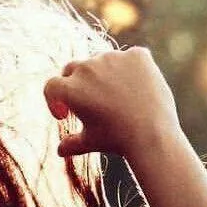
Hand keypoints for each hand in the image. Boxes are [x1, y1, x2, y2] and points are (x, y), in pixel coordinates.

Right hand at [43, 46, 181, 159]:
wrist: (153, 136)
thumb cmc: (118, 141)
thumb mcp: (92, 142)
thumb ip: (73, 143)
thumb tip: (60, 151)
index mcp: (70, 89)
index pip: (53, 86)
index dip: (55, 101)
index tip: (65, 114)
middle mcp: (87, 67)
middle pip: (75, 69)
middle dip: (79, 84)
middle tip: (94, 102)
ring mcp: (112, 58)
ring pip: (104, 62)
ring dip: (107, 75)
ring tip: (122, 99)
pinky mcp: (137, 56)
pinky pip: (133, 58)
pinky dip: (134, 69)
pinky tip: (141, 87)